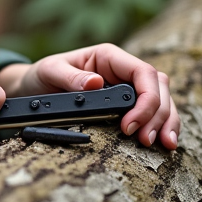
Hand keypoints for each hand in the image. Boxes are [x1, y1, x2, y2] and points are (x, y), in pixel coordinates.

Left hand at [0, 43, 179, 149]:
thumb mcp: (50, 71)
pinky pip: (154, 112)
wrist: (35, 87)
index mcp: (109, 56)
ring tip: (163, 144)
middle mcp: (123, 69)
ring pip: (162, 100)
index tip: (129, 125)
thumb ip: (70, 77)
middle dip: (158, 114)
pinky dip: (162, 126)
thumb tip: (95, 82)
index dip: (146, 99)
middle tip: (146, 140)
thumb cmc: (43, 75)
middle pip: (159, 87)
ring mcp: (128, 86)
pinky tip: (164, 142)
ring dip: (167, 121)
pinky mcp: (129, 103)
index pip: (143, 72)